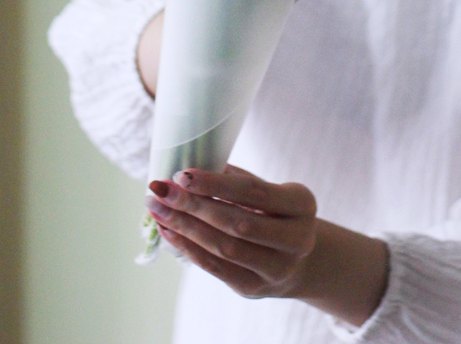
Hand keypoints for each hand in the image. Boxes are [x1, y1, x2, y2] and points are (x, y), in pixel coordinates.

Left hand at [145, 165, 388, 325]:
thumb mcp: (272, 193)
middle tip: (161, 190)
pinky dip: (188, 248)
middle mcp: (296, 239)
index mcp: (302, 204)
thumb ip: (240, 182)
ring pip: (224, 248)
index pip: (253, 192)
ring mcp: (276, 269)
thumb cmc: (278, 214)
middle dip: (193, 205)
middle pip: (237, 222)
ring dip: (185, 227)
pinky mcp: (254, 288)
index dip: (216, 184)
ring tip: (158, 209)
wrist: (301, 260)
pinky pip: (215, 268)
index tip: (182, 174)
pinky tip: (169, 231)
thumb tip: (193, 171)